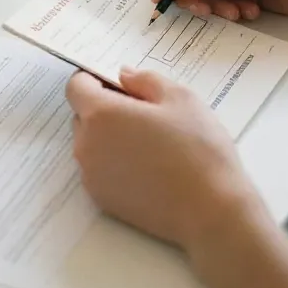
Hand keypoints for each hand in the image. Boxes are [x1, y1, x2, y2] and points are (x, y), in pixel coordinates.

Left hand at [67, 68, 261, 254]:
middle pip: (83, 115)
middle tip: (144, 114)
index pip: (77, 86)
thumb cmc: (198, 151)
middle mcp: (86, 145)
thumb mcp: (180, 98)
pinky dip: (114, 163)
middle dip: (106, 108)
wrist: (211, 212)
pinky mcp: (101, 199)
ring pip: (91, 143)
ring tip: (150, 143)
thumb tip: (124, 76)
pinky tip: (148, 168)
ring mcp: (91, 175)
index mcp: (101, 114)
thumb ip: (145, 79)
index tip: (119, 84)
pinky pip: (99, 170)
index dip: (95, 79)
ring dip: (110, 137)